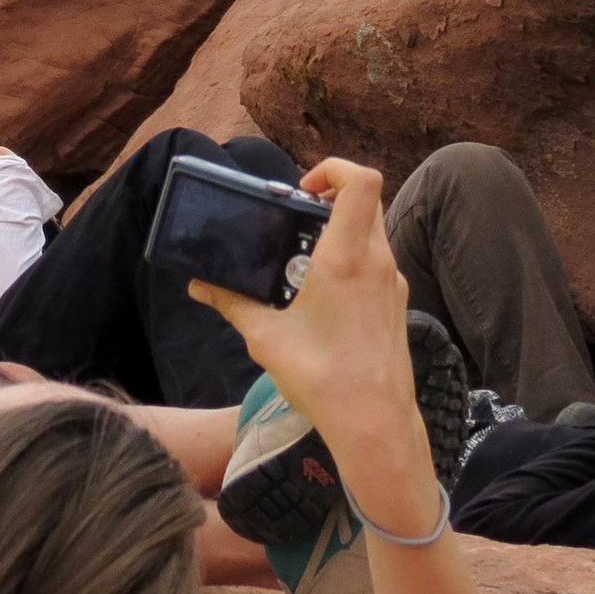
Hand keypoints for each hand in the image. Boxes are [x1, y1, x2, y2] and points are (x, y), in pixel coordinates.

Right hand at [186, 159, 437, 524]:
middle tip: (295, 218)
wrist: (375, 424)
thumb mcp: (265, 338)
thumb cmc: (322, 379)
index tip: (302, 190)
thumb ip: (232, 302)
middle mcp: (377, 262)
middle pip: (366, 202)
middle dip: (330, 198)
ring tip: (299, 260)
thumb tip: (200, 285)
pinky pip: (375, 263)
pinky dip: (349, 261)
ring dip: (339, 231)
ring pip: (372, 232)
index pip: (362, 181)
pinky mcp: (394, 305)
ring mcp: (392, 284)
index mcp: (346, 258)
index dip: (334, 168)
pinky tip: (318, 295)